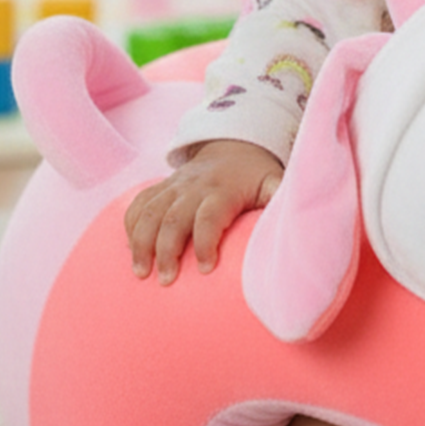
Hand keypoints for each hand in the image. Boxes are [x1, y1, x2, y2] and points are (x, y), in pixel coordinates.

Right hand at [125, 139, 283, 284]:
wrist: (236, 144)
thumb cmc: (257, 175)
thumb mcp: (275, 183)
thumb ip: (281, 200)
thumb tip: (295, 224)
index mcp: (223, 189)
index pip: (209, 216)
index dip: (206, 242)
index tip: (206, 269)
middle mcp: (194, 186)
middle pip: (172, 217)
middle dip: (166, 250)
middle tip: (166, 281)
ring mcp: (173, 185)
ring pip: (149, 212)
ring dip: (140, 242)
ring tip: (140, 272)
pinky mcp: (161, 187)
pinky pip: (138, 204)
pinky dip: (130, 225)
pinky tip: (129, 249)